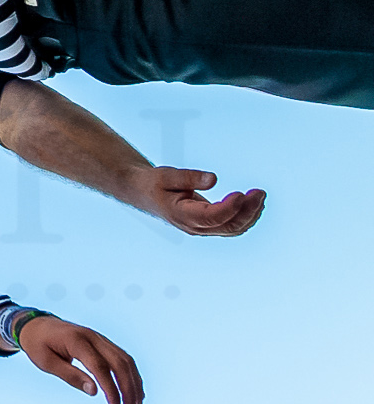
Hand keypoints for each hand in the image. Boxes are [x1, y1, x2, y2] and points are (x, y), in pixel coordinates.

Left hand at [17, 316, 143, 403]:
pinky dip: (131, 375)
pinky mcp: (103, 342)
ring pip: (126, 361)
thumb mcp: (46, 362)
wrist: (36, 324)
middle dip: (129, 390)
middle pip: (119, 364)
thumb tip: (93, 391)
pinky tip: (134, 392)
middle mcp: (93, 337)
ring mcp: (100, 338)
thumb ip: (70, 375)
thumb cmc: (38, 344)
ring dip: (134, 385)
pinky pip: (122, 358)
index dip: (111, 390)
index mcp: (77, 341)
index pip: (100, 367)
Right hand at [127, 165, 264, 236]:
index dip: (229, 208)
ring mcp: (202, 228)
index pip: (211, 217)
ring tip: (259, 195)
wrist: (144, 193)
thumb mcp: (166, 175)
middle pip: (228, 226)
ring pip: (234, 228)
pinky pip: (232, 225)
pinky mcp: (208, 225)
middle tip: (259, 192)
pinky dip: (245, 216)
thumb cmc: (154, 183)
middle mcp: (194, 227)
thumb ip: (189, 177)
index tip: (242, 193)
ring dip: (250, 214)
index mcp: (181, 215)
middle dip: (248, 210)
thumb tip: (214, 179)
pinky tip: (253, 203)